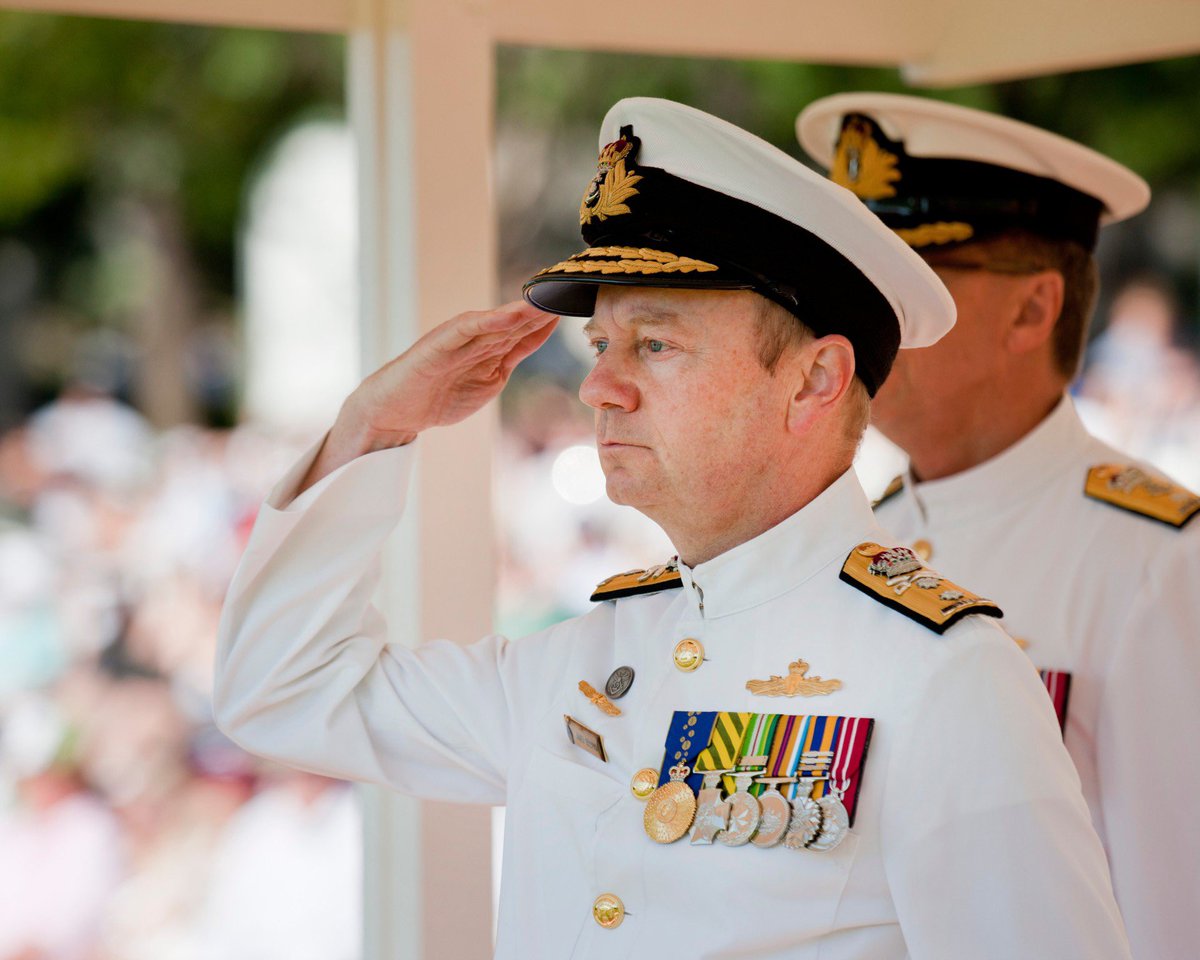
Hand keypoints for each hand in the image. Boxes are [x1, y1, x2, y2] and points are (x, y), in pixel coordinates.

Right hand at [300, 301, 557, 491]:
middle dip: (543, 308)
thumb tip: (538, 339)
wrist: (396, 410)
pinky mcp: (439, 343)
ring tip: (547, 299)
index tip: (577, 307)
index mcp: (491, 347)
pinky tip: (509, 315)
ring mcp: (458, 339)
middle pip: (517, 321)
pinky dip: (488, 321)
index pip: (526, 331)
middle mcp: (477, 337)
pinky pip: (466, 329)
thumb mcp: (487, 381)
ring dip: (523, 311)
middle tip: (570, 289)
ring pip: (496, 321)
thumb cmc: (439, 395)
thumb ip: (510, 359)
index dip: (550, 320)